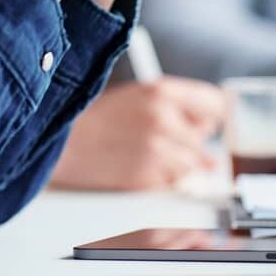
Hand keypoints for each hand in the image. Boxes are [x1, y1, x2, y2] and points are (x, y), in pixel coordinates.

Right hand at [49, 77, 227, 190]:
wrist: (60, 143)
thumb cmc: (96, 120)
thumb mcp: (138, 97)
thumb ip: (177, 108)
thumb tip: (207, 130)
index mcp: (162, 90)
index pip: (216, 104)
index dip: (215, 116)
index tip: (212, 125)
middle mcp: (164, 117)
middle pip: (203, 140)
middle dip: (189, 146)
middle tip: (161, 143)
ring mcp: (157, 149)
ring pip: (191, 166)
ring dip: (176, 167)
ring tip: (144, 156)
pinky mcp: (147, 178)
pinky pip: (172, 185)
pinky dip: (161, 183)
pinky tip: (137, 169)